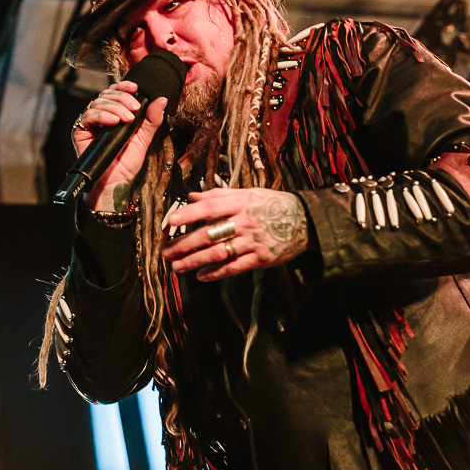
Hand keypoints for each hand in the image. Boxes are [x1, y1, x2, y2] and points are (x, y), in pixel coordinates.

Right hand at [72, 81, 167, 211]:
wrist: (115, 182)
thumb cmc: (127, 163)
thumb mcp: (144, 138)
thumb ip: (152, 119)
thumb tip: (161, 100)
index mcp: (116, 114)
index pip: (117, 92)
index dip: (124, 86)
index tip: (135, 88)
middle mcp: (102, 116)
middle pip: (107, 94)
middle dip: (122, 98)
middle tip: (134, 109)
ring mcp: (91, 122)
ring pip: (98, 102)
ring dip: (115, 108)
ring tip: (126, 120)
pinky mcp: (81, 131)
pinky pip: (88, 115)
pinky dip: (102, 115)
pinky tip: (112, 122)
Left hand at [160, 188, 309, 280]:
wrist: (304, 221)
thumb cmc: (271, 205)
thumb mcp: (247, 193)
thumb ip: (219, 195)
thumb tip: (192, 196)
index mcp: (241, 202)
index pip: (211, 206)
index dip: (190, 213)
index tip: (171, 220)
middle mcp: (245, 222)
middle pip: (209, 233)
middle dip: (184, 244)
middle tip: (165, 252)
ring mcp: (253, 242)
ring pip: (218, 253)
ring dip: (195, 261)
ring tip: (176, 266)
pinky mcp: (260, 259)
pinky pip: (234, 267)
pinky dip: (216, 272)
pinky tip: (201, 275)